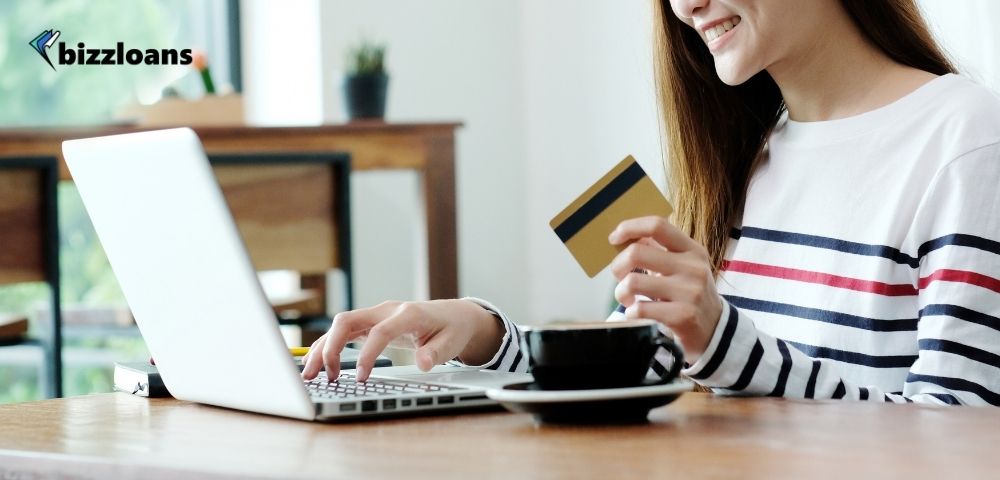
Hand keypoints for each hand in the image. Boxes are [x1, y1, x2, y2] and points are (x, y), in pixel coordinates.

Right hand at [301, 299, 504, 381]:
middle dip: (331, 347)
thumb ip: (436, 353)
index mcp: (408, 314)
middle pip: (348, 321)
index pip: (380, 331)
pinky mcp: (370, 323)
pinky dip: (329, 345)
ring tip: (310, 373)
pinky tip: (318, 363)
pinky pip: (344, 332)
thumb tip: (423, 363)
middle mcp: (387, 310)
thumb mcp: (451, 343)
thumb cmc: (451, 328)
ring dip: (323, 348)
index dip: (368, 354)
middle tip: (321, 375)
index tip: (362, 378)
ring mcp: (376, 314)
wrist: (453, 315)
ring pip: (340, 325)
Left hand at [608, 216, 722, 361]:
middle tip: (620, 278)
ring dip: (621, 292)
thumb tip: (628, 235)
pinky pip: (640, 308)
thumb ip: (658, 249)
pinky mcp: (683, 316)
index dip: (630, 227)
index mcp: (692, 250)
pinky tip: (637, 313)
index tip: (614, 238)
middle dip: (618, 266)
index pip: (657, 226)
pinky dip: (631, 312)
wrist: (715, 329)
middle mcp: (693, 267)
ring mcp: (689, 292)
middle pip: (637, 252)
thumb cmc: (690, 293)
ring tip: (629, 299)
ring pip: (633, 282)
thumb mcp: (682, 266)